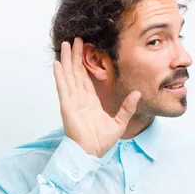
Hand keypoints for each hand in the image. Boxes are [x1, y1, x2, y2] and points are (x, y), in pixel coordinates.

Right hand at [53, 37, 140, 157]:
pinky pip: (63, 88)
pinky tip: (57, 64)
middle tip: (74, 39)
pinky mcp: (67, 106)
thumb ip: (127, 107)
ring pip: (69, 76)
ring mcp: (72, 101)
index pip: (85, 78)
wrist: (91, 154)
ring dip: (67, 60)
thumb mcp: (119, 122)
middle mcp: (79, 99)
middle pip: (76, 72)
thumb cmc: (101, 142)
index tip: (84, 49)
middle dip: (75, 56)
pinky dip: (60, 76)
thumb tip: (137, 93)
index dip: (84, 63)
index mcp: (90, 102)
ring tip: (65, 45)